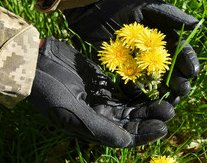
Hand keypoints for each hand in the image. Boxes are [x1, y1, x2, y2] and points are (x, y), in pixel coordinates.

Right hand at [28, 37, 174, 146]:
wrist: (36, 63)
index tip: (162, 127)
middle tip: (170, 110)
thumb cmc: (49, 91)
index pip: (123, 137)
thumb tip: (126, 143)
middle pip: (132, 121)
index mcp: (91, 128)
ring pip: (132, 106)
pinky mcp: (103, 82)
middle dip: (151, 118)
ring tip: (167, 99)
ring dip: (148, 104)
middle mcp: (100, 116)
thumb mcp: (70, 114)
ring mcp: (102, 98)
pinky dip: (139, 88)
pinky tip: (152, 84)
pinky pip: (125, 88)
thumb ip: (99, 128)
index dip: (143, 135)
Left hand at [64, 0, 199, 104]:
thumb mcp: (149, 7)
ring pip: (152, 79)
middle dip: (177, 81)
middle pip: (169, 70)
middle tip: (181, 91)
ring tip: (168, 99)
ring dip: (161, 90)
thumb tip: (197, 25)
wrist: (95, 6)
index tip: (192, 72)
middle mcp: (153, 52)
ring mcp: (137, 61)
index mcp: (164, 38)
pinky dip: (137, 89)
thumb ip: (171, 16)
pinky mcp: (121, 67)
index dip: (188, 62)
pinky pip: (131, 80)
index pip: (180, 53)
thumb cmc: (125, 2)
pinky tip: (144, 97)